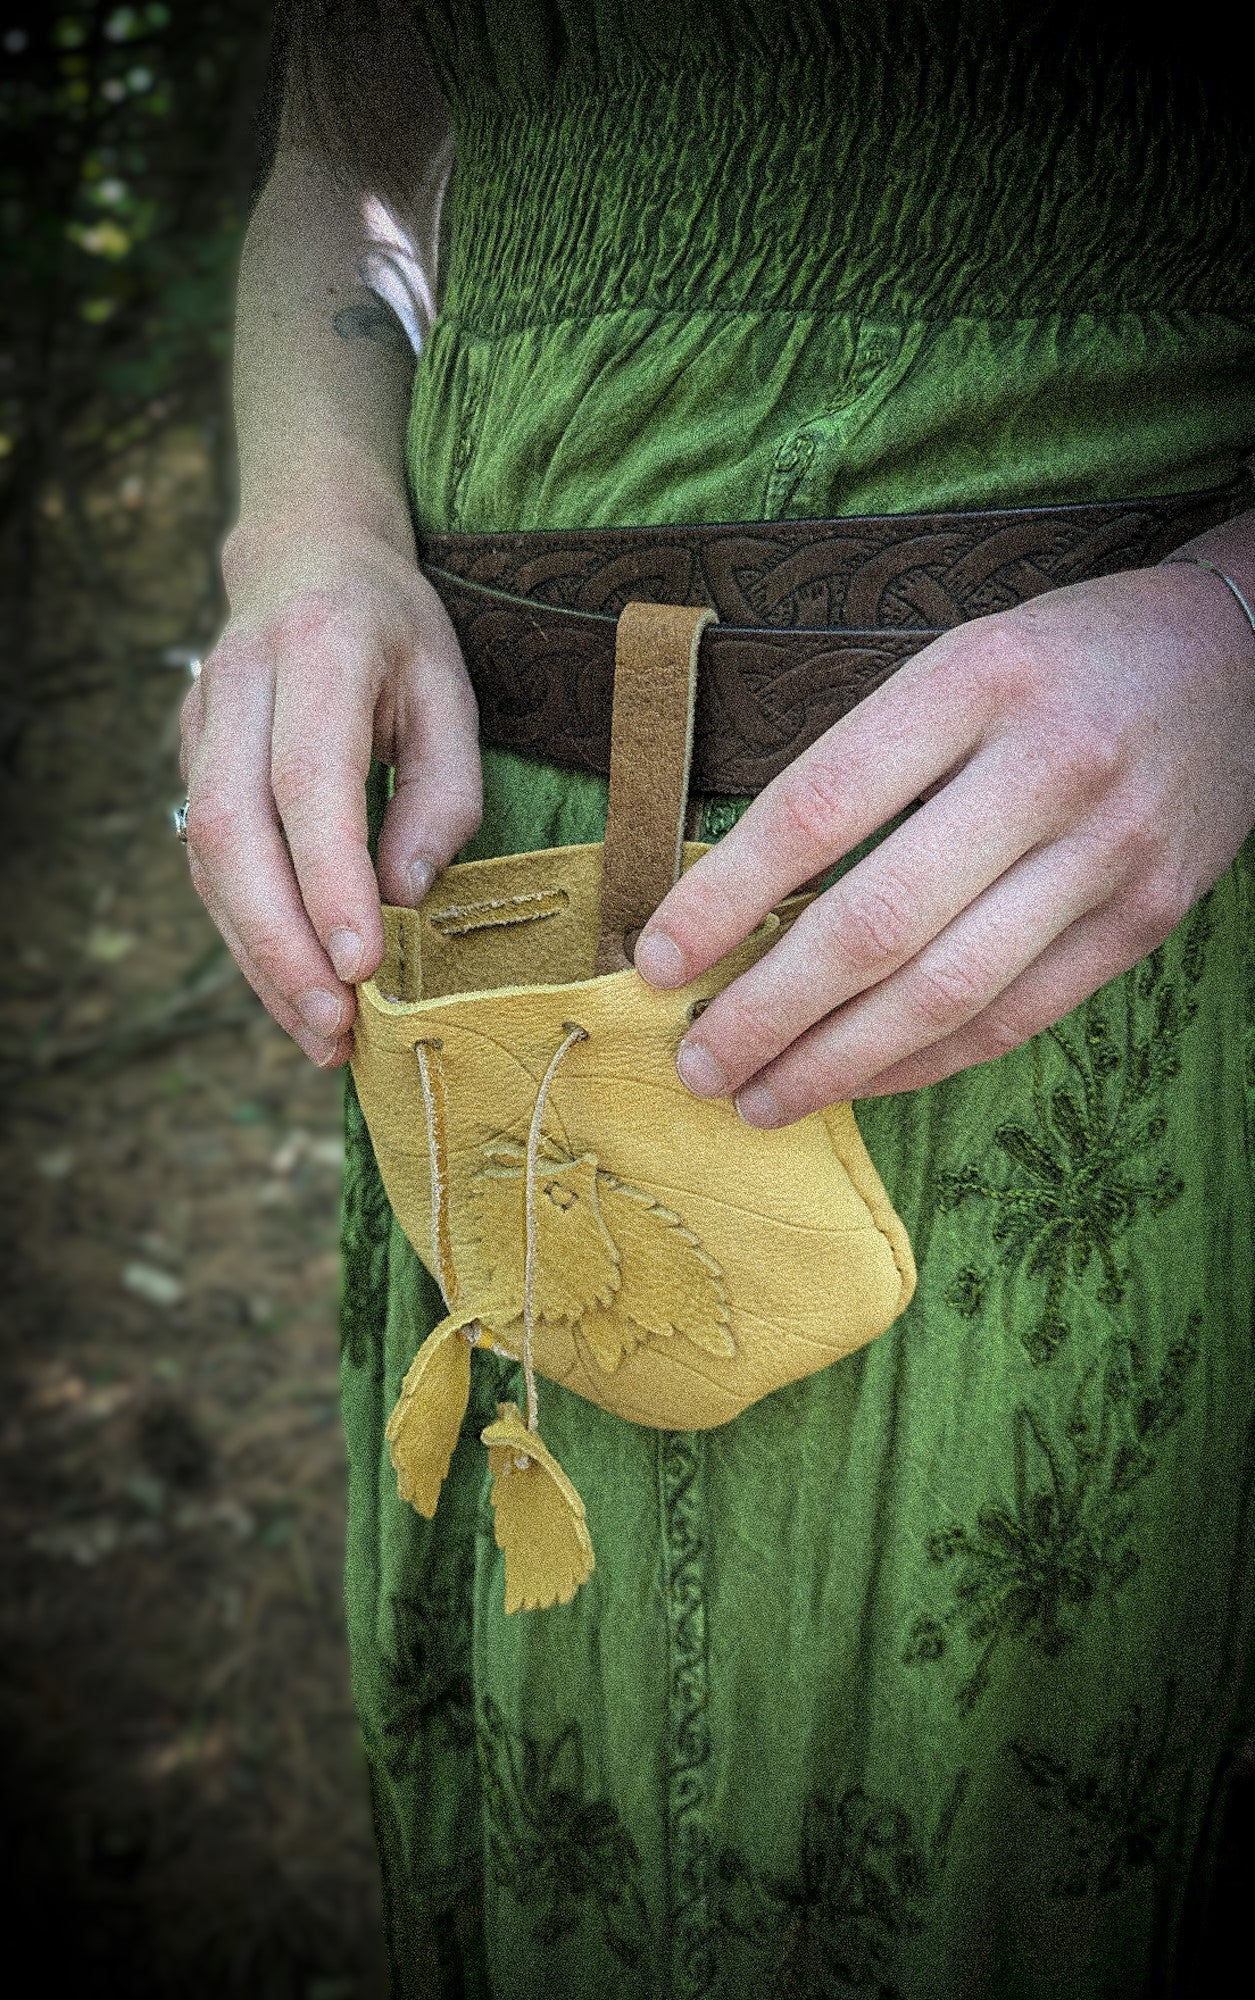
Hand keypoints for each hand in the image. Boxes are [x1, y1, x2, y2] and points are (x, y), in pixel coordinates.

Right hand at [179, 507, 481, 1065]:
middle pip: (233, 830)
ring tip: (321, 1036)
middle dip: (281, 943)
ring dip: (260, 959)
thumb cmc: (395, 633)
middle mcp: (239, 686)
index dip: (327, 879)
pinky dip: (249, 939)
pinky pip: (205, 866)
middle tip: (335, 1026)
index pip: (306, 780)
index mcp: (318, 650)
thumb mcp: (451, 695)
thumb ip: (442, 797)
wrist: (304, 558)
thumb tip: (404, 901)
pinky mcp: (187, 764)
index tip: (363, 965)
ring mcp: (198, 725)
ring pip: (206, 860)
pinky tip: (294, 995)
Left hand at [633, 561, 1254, 1122]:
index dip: (724, 897)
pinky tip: (855, 1081)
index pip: (820, 806)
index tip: (655, 960)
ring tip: (756, 1097)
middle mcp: (1049, 767)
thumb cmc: (1057, 662)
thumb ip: (860, 765)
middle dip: (769, 1010)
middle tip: (695, 1063)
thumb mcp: (952, 661)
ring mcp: (1109, 853)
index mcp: (976, 680)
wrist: (1238, 658)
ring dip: (836, 1062)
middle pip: (879, 922)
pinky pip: (1016, 1015)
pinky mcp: (1147, 919)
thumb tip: (735, 903)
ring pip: (947, 990)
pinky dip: (923, 1061)